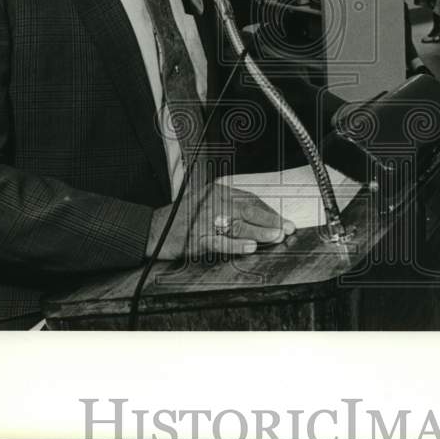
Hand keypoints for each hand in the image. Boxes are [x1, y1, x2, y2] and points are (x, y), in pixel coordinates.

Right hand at [148, 181, 295, 260]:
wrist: (152, 230)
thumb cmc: (182, 219)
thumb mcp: (207, 204)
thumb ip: (230, 208)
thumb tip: (261, 218)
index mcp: (216, 192)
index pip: (249, 200)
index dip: (269, 211)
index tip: (283, 220)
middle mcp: (211, 202)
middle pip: (248, 210)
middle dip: (271, 220)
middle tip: (287, 228)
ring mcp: (203, 220)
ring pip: (238, 224)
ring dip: (260, 231)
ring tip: (276, 236)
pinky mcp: (196, 238)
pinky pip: (220, 242)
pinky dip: (236, 245)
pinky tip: (250, 246)